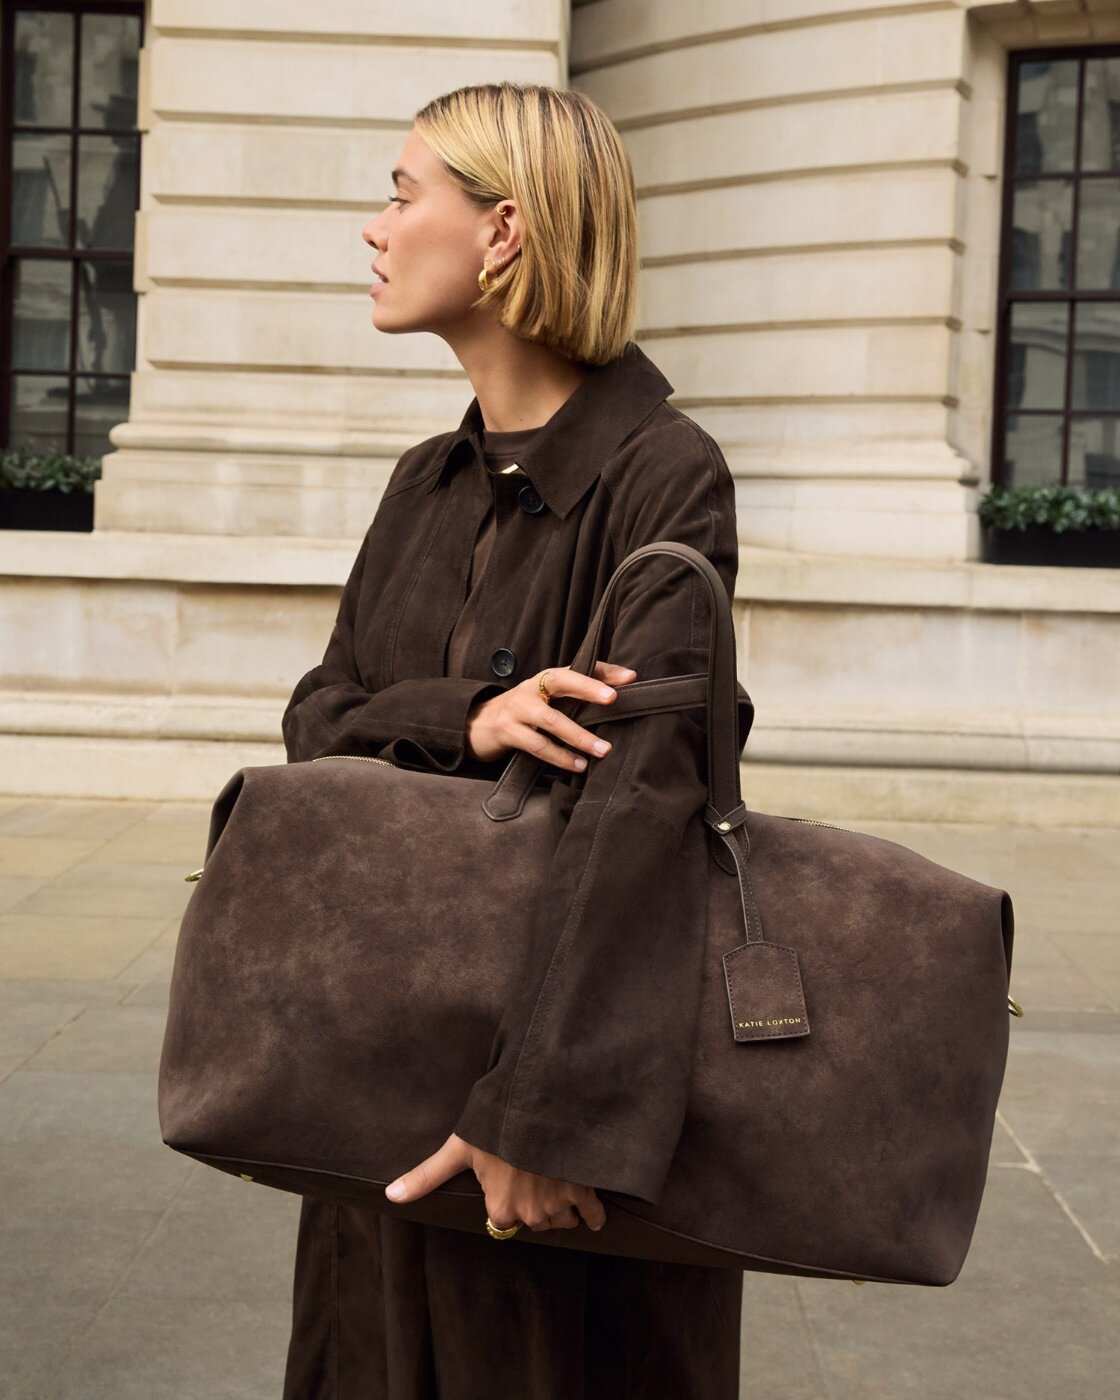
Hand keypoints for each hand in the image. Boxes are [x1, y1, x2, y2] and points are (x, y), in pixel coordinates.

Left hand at [384, 1132, 606, 1233]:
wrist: (539, 1103)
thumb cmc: (494, 1126)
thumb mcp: (457, 1149)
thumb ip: (426, 1177)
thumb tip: (389, 1196)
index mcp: (501, 1209)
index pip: (504, 1222)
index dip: (505, 1200)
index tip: (508, 1182)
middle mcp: (531, 1214)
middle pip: (535, 1221)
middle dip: (533, 1204)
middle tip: (531, 1177)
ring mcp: (560, 1204)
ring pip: (562, 1219)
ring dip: (561, 1207)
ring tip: (555, 1183)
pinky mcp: (584, 1190)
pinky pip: (592, 1215)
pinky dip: (593, 1214)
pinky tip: (592, 1213)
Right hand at [465, 661, 638, 768]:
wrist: (479, 724)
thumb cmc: (526, 710)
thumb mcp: (549, 698)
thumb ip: (582, 690)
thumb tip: (628, 681)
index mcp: (544, 677)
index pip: (577, 667)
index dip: (602, 671)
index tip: (629, 678)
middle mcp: (531, 688)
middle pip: (561, 682)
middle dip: (588, 689)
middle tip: (613, 700)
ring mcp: (517, 710)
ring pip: (551, 721)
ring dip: (579, 737)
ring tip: (603, 750)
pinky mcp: (508, 732)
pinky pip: (537, 745)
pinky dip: (560, 757)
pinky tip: (579, 765)